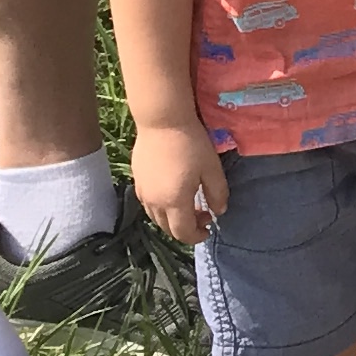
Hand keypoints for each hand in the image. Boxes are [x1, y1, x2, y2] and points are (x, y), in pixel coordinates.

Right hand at [129, 114, 225, 247]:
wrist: (162, 119)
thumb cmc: (191, 143)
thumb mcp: (212, 169)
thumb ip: (218, 194)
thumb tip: (218, 212)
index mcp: (174, 202)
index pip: (184, 233)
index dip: (197, 236)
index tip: (209, 226)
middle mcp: (155, 202)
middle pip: (168, 229)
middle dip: (186, 228)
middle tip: (202, 214)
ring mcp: (143, 191)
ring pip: (155, 217)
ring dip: (172, 219)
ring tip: (187, 204)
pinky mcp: (137, 179)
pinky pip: (148, 203)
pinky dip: (161, 207)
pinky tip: (171, 191)